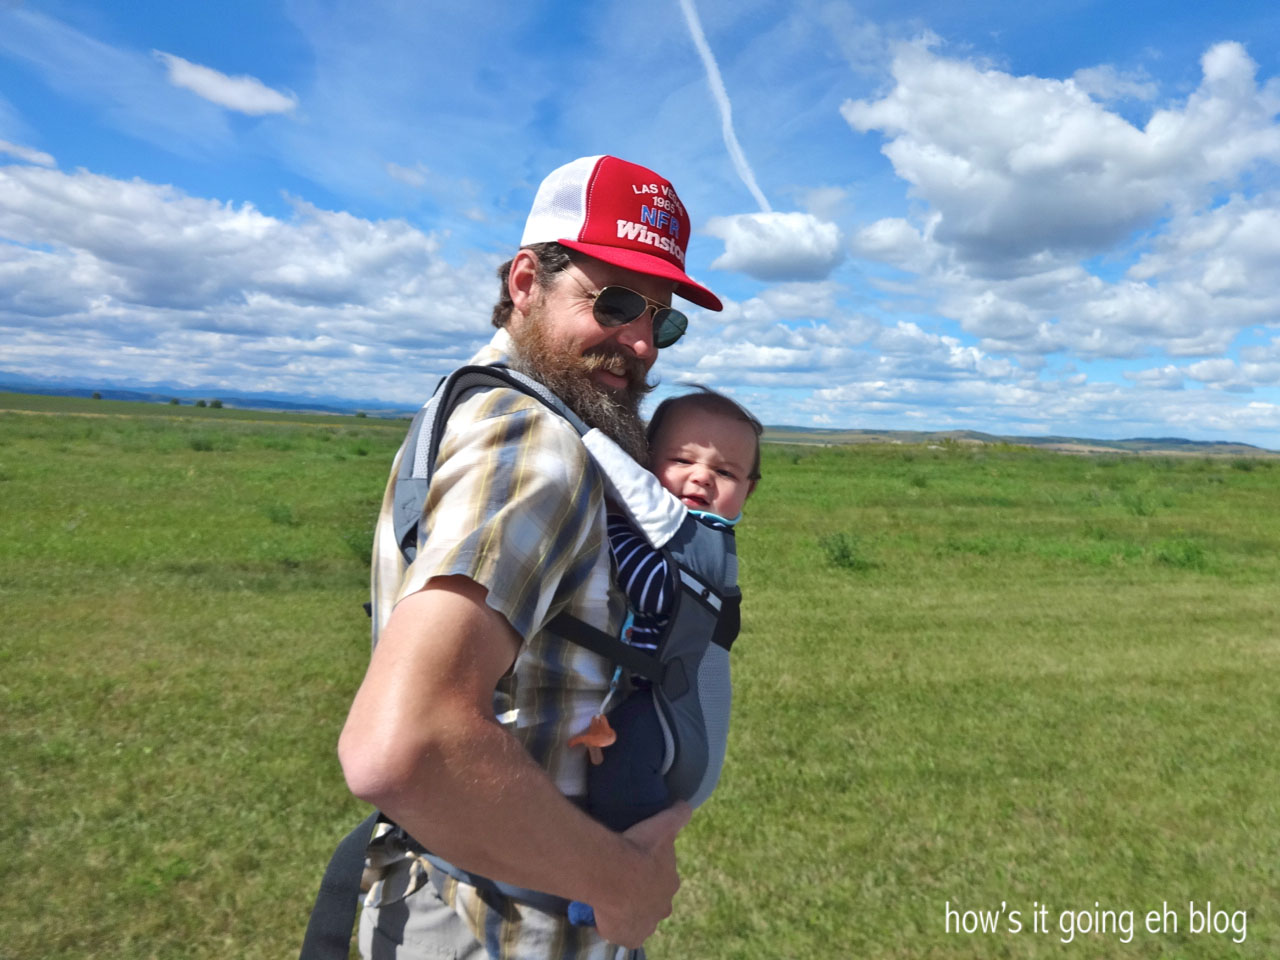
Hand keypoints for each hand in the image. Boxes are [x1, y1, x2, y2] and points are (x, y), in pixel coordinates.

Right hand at [591, 801, 692, 948]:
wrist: (615, 874)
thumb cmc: (639, 849)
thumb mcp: (663, 825)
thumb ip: (678, 814)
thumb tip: (685, 804)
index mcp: (670, 883)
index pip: (662, 878)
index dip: (649, 871)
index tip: (635, 862)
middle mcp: (662, 907)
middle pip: (652, 900)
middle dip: (640, 892)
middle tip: (620, 878)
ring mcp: (646, 924)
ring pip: (638, 918)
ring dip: (628, 909)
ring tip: (609, 895)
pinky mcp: (629, 937)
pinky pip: (624, 935)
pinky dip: (616, 928)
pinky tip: (604, 915)